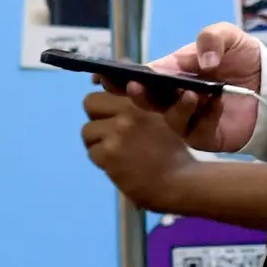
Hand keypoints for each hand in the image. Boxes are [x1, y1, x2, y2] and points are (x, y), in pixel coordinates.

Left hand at [81, 91, 198, 211]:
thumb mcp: (162, 118)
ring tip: (115, 153)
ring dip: (98, 143)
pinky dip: (102, 161)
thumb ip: (139, 104)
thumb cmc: (173, 151)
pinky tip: (118, 165)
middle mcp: (126, 114)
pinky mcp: (110, 155)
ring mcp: (116, 134)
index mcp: (137, 102)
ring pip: (87, 132)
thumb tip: (122, 85)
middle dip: (96, 119)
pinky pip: (92, 153)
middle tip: (108, 135)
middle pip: (89, 105)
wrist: (179, 181)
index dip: (102, 107)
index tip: (108, 117)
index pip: (100, 94)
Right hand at [125, 23, 260, 153]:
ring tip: (191, 94)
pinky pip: (196, 131)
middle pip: (148, 100)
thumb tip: (203, 62)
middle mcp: (175, 96)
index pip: (144, 75)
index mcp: (173, 71)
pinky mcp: (205, 136)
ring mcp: (189, 118)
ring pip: (170, 117)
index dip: (123, 76)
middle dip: (138, 94)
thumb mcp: (229, 36)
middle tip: (135, 87)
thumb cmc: (244, 60)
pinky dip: (205, 117)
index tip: (108, 75)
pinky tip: (216, 104)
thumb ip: (211, 38)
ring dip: (177, 106)